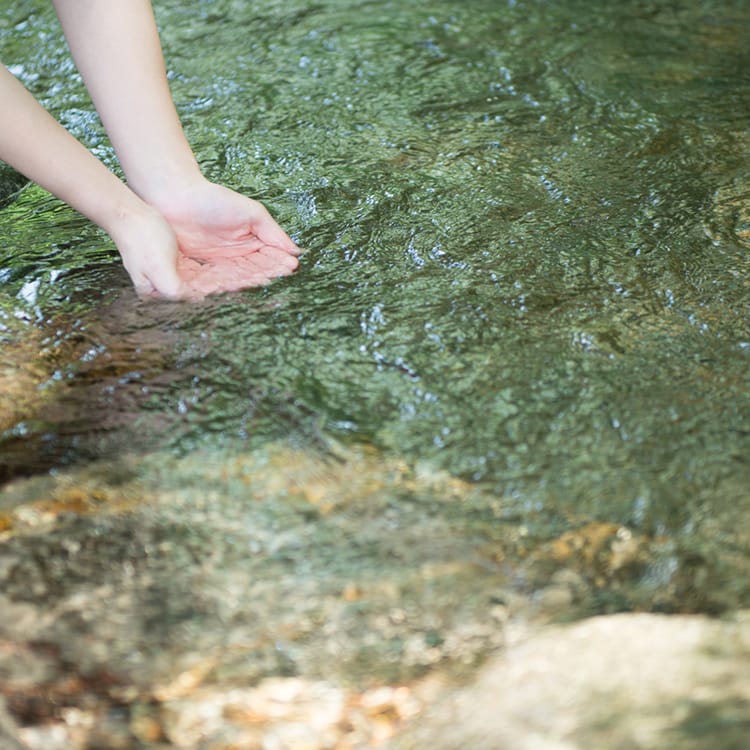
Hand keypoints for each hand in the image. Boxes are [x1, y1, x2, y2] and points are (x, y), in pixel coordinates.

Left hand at [152, 179, 300, 297]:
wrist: (175, 198)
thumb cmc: (214, 199)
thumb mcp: (251, 213)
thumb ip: (273, 232)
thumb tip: (296, 250)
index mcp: (252, 243)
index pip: (270, 257)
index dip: (279, 262)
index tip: (289, 266)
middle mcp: (238, 256)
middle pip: (255, 271)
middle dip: (265, 275)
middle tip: (274, 278)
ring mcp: (220, 265)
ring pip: (237, 279)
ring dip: (246, 283)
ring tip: (255, 285)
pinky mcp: (201, 271)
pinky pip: (214, 283)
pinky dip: (222, 287)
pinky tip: (230, 290)